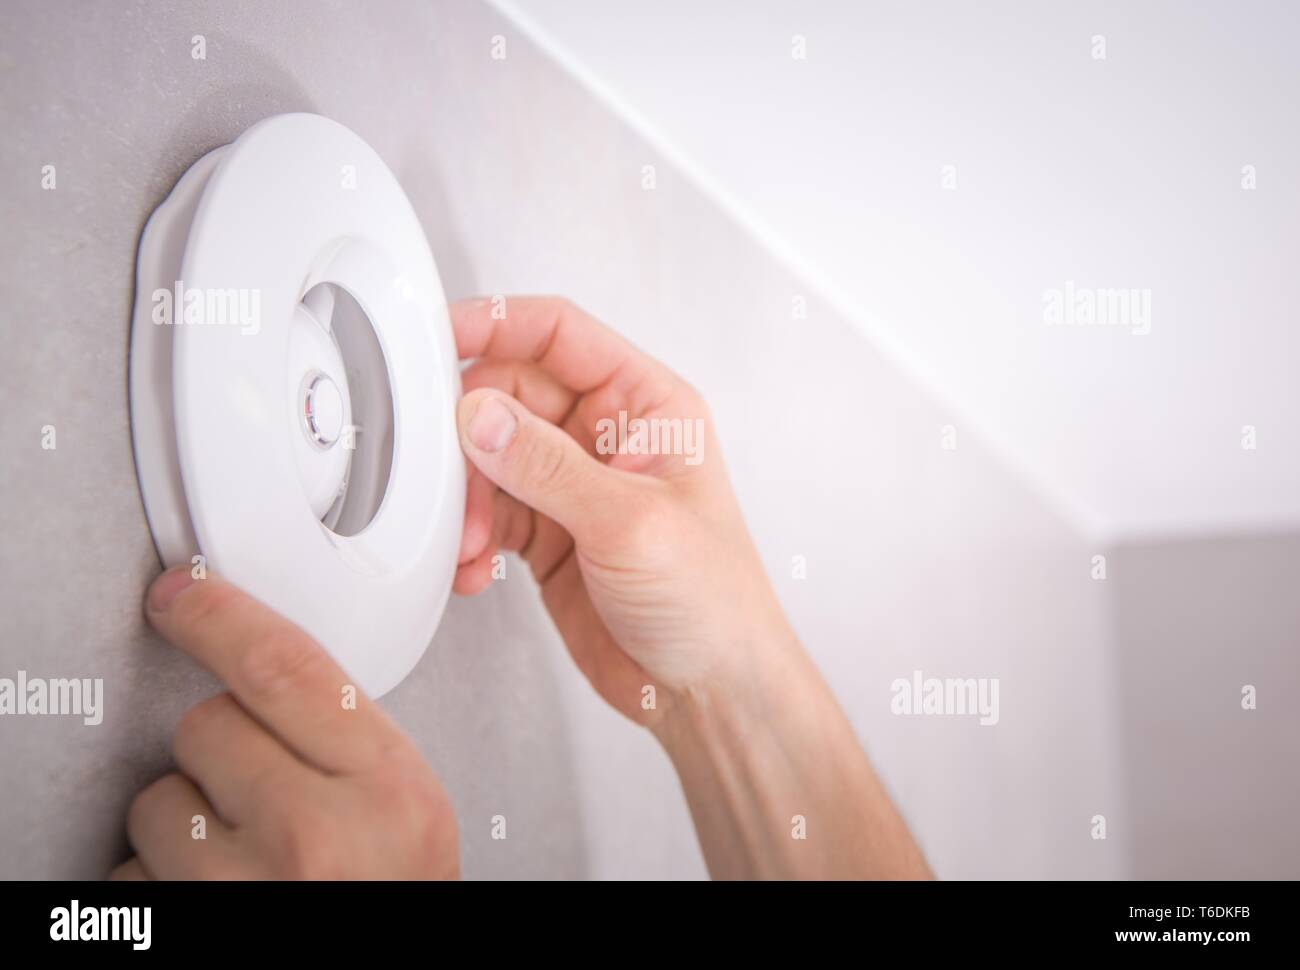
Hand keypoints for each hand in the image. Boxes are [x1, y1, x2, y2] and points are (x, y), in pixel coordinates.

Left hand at [112, 569, 457, 879]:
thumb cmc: (394, 899)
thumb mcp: (406, 808)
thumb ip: (346, 739)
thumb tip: (259, 673)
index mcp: (388, 792)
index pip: (287, 668)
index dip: (222, 616)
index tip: (182, 595)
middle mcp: (317, 841)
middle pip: (207, 727)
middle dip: (220, 754)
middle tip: (265, 802)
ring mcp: (241, 895)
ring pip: (156, 802)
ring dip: (183, 826)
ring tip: (245, 866)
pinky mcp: (181, 930)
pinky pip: (125, 875)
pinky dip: (155, 884)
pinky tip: (212, 899)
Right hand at [451, 297, 794, 726]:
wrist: (708, 690)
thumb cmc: (712, 599)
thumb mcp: (629, 523)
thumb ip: (546, 465)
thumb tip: (478, 414)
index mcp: (646, 405)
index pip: (558, 335)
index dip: (495, 325)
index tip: (438, 337)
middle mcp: (605, 436)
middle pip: (508, 395)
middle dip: (470, 437)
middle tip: (450, 475)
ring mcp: (572, 485)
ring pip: (487, 459)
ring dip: (465, 500)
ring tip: (470, 542)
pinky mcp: (546, 533)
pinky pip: (485, 513)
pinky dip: (467, 539)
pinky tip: (474, 569)